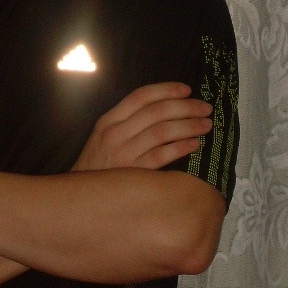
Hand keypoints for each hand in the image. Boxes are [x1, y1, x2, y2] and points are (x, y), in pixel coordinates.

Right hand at [73, 82, 211, 172]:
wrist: (81, 198)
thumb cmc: (98, 166)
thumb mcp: (103, 137)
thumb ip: (126, 122)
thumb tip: (164, 110)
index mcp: (108, 120)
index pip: (140, 97)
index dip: (166, 90)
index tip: (187, 89)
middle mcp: (115, 133)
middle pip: (156, 112)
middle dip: (185, 107)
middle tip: (205, 108)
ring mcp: (123, 154)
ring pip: (162, 131)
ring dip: (188, 125)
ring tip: (206, 125)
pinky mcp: (133, 174)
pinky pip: (162, 156)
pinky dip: (181, 147)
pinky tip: (195, 144)